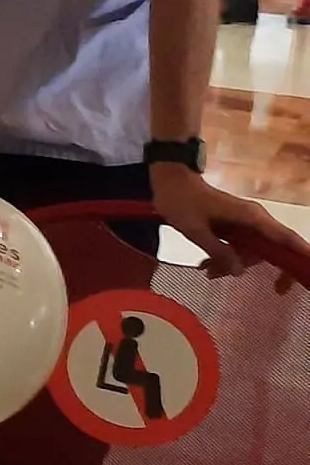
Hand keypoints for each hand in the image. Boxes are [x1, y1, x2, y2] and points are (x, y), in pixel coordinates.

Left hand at [149, 163, 303, 282]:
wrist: (169, 181)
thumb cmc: (180, 201)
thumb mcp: (196, 230)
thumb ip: (219, 251)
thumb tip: (240, 271)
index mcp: (251, 217)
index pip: (285, 237)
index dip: (302, 252)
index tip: (309, 268)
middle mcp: (254, 219)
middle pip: (270, 249)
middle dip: (255, 267)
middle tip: (250, 283)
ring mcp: (245, 222)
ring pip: (252, 250)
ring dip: (233, 263)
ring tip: (208, 271)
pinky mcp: (235, 225)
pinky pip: (239, 245)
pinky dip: (226, 256)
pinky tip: (207, 266)